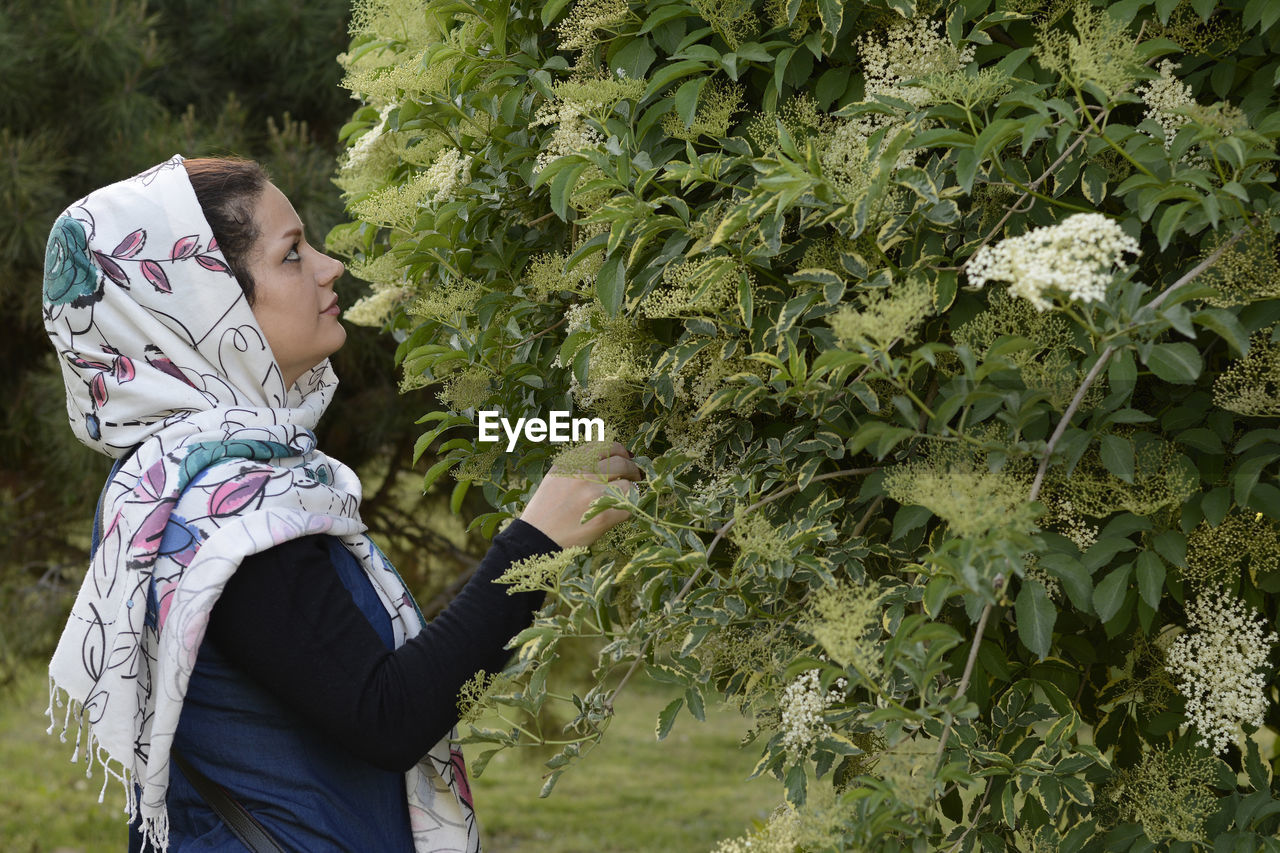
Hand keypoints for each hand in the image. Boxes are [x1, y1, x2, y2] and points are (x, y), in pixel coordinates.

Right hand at [519, 442, 642, 547]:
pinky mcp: (602, 514)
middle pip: (620, 462)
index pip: (605, 446)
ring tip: (629, 493)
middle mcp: (582, 474)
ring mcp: (593, 493)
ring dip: (632, 488)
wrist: (536, 538)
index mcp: (570, 463)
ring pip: (628, 482)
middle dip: (631, 468)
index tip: (625, 457)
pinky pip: (628, 504)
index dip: (619, 451)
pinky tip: (622, 510)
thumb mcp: (556, 477)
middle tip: (635, 475)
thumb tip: (609, 457)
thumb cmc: (546, 510)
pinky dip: (629, 507)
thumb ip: (578, 465)